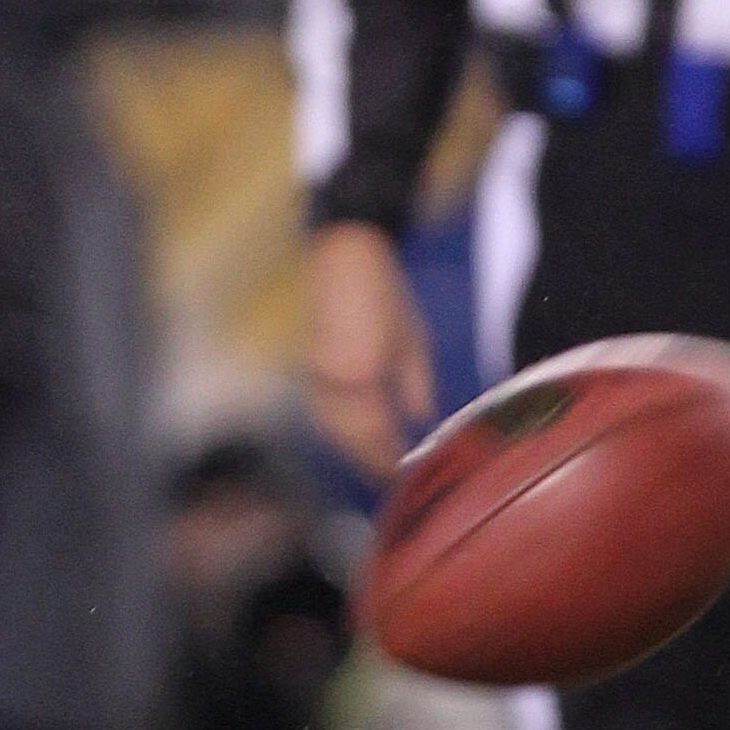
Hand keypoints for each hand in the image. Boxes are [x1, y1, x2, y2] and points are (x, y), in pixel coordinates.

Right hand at [305, 221, 435, 482]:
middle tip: (388, 474)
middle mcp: (331, 381)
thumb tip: (421, 419)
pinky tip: (352, 431)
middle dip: (367, 458)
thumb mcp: (412, 339)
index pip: (375, 430)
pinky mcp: (308, 365)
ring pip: (329, 425)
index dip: (387, 456)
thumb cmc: (385, 292)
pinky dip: (337, 426)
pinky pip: (321, 408)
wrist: (342, 255)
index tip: (403, 474)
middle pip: (347, 435)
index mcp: (361, 375)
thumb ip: (416, 384)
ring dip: (350, 447)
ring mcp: (314, 373)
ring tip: (372, 458)